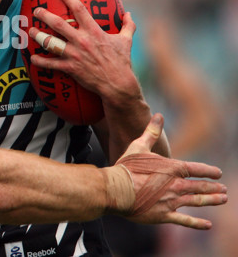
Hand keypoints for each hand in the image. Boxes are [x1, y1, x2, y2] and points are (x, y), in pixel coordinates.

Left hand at [28, 0, 139, 104]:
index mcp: (94, 31)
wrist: (117, 84)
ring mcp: (74, 55)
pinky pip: (51, 64)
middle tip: (37, 10)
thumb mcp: (126, 41)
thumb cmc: (122, 62)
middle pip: (58, 24)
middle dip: (45, 15)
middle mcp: (82, 40)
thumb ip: (127, 26)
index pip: (79, 9)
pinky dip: (40, 62)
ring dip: (38, 36)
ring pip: (51, 43)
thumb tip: (128, 14)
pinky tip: (32, 58)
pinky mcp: (70, 68)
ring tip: (31, 31)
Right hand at [112, 114, 226, 228]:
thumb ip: (151, 132)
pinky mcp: (164, 215)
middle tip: (224, 189)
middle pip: (200, 186)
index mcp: (171, 168)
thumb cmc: (126, 167)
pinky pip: (185, 220)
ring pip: (197, 201)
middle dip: (213, 187)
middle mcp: (175, 185)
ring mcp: (171, 201)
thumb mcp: (138, 146)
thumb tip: (158, 115)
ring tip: (222, 200)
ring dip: (211, 200)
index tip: (218, 172)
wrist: (116, 189)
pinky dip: (198, 223)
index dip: (208, 171)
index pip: (195, 169)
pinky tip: (208, 224)